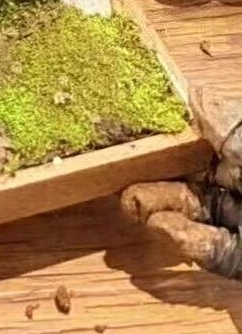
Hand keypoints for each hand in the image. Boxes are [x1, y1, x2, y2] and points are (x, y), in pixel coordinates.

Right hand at [120, 85, 241, 279]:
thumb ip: (230, 124)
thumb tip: (193, 93)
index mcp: (241, 153)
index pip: (196, 142)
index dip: (164, 141)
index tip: (134, 139)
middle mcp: (239, 185)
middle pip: (185, 179)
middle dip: (151, 181)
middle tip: (121, 179)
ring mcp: (239, 223)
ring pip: (188, 215)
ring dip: (158, 209)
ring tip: (132, 203)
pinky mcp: (239, 258)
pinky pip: (208, 249)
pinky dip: (183, 238)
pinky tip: (162, 226)